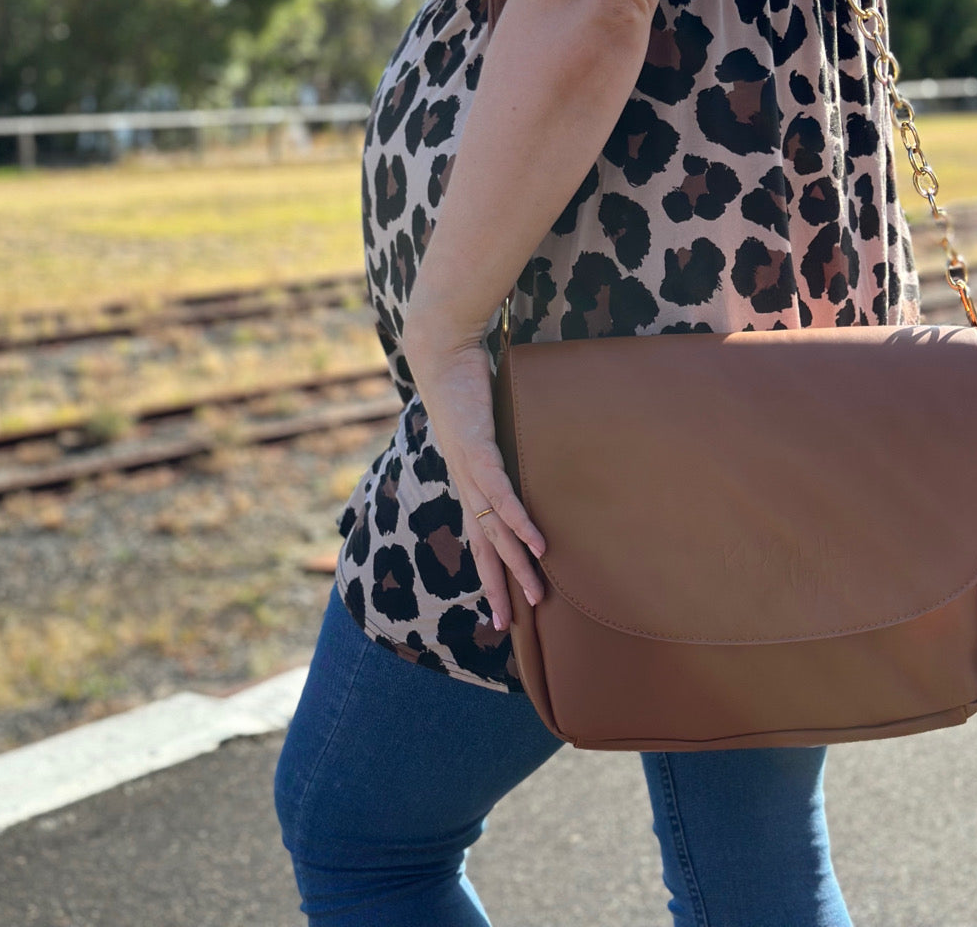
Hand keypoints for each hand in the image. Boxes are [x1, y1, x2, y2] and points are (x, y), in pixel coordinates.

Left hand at [400, 320, 545, 631]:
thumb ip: (503, 443)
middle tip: (506, 625)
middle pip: (481, 547)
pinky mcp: (478, 449)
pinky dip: (517, 521)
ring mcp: (469, 469)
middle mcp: (464, 483)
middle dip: (495, 586)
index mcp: (466, 481)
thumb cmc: (467, 385)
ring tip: (535, 594)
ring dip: (514, 563)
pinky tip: (534, 544)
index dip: (489, 572)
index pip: (478, 537)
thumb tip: (526, 452)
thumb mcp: (488, 424)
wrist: (442, 352)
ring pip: (492, 529)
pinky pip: (500, 494)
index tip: (500, 606)